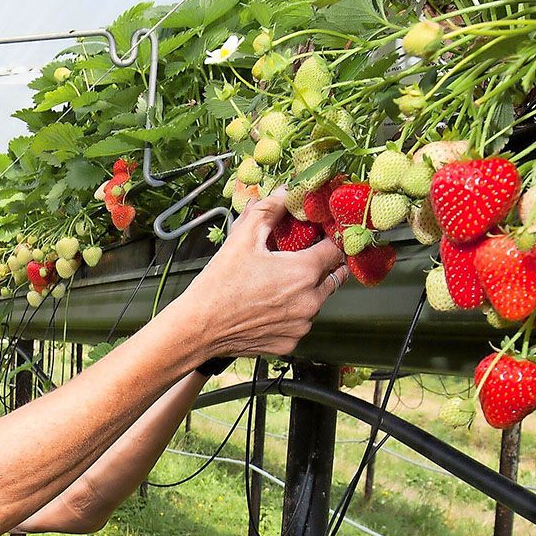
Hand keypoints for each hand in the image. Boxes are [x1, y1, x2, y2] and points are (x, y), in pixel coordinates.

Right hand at [181, 187, 346, 356]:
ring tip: (283, 281)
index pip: (336, 251)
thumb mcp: (243, 238)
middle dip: (325, 265)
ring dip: (309, 290)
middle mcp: (309, 301)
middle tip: (309, 256)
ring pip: (318, 301)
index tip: (324, 235)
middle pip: (334, 277)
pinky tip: (273, 304)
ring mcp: (301, 325)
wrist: (199, 327)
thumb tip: (286, 193)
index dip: (332, 240)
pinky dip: (294, 313)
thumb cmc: (220, 284)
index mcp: (303, 272)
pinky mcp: (291, 342)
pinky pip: (301, 322)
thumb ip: (269, 210)